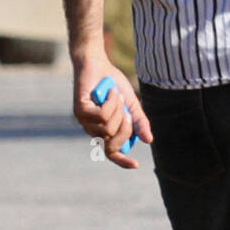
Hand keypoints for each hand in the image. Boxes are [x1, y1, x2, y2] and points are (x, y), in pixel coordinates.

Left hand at [72, 52, 153, 169]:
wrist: (98, 64)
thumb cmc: (113, 85)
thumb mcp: (131, 104)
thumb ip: (139, 122)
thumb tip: (149, 140)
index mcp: (105, 131)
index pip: (112, 153)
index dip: (123, 161)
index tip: (136, 165)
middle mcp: (93, 130)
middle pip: (112, 145)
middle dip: (125, 130)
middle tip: (128, 113)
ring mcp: (84, 122)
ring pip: (108, 129)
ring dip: (118, 110)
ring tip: (116, 95)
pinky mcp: (80, 111)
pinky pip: (102, 115)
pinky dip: (111, 102)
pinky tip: (110, 91)